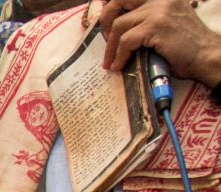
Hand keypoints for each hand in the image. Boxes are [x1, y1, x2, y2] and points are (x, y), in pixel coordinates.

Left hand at [100, 0, 220, 85]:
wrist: (206, 55)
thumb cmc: (185, 46)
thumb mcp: (166, 23)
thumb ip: (147, 18)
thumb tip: (117, 27)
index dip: (113, 8)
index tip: (108, 26)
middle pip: (118, 2)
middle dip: (106, 22)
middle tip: (105, 41)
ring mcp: (158, 11)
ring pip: (119, 25)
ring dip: (110, 46)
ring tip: (110, 61)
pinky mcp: (156, 27)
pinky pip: (126, 40)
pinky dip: (118, 55)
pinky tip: (118, 65)